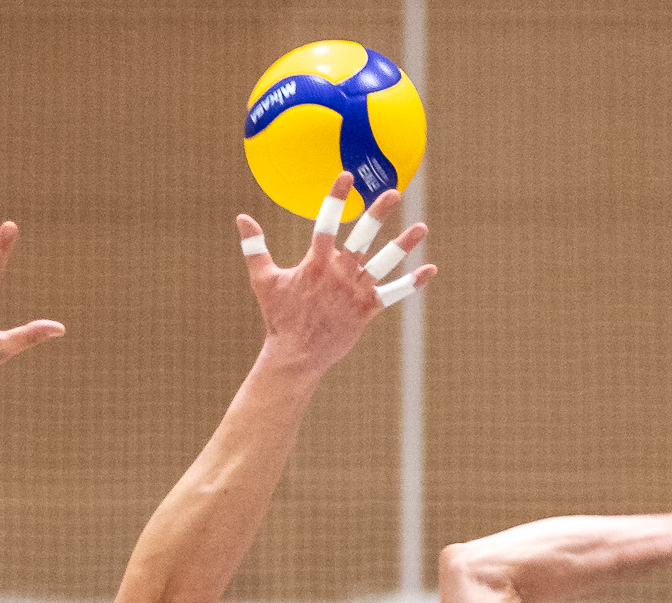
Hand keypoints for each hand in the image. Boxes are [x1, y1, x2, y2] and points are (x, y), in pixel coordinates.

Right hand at [236, 171, 436, 376]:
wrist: (296, 356)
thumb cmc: (279, 317)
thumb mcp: (264, 280)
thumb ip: (254, 247)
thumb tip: (241, 217)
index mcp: (316, 263)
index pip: (327, 222)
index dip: (336, 197)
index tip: (346, 176)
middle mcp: (339, 274)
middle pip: (362, 238)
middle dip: (378, 213)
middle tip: (394, 192)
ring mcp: (355, 292)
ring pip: (383, 264)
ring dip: (403, 245)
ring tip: (422, 227)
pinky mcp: (366, 310)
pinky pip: (393, 294)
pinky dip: (411, 283)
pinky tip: (429, 270)